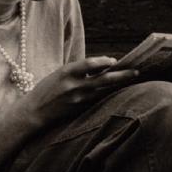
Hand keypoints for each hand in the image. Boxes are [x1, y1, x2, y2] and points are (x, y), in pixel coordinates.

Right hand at [20, 56, 138, 126]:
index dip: (104, 61)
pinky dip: (109, 94)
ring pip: (105, 91)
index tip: (115, 60)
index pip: (90, 64)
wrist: (35, 111)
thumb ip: (80, 70)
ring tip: (132, 79)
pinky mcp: (80, 109)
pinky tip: (118, 91)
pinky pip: (99, 100)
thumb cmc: (48, 88)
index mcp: (67, 72)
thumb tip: (103, 66)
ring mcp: (79, 99)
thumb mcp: (61, 73)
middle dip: (122, 75)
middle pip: (104, 79)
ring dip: (119, 85)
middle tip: (136, 71)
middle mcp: (74, 85)